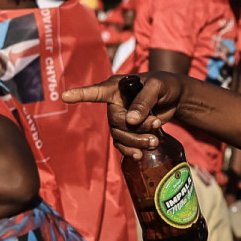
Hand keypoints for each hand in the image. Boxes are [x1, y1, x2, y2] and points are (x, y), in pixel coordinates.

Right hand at [63, 72, 188, 157]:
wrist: (176, 99)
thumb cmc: (166, 85)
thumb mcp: (158, 88)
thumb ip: (144, 101)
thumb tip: (130, 120)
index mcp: (117, 87)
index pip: (96, 92)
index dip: (80, 94)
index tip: (65, 96)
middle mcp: (114, 103)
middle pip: (115, 122)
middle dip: (135, 128)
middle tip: (155, 125)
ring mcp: (120, 118)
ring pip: (119, 136)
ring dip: (136, 141)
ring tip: (154, 141)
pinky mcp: (127, 130)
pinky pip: (122, 144)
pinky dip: (130, 150)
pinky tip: (140, 155)